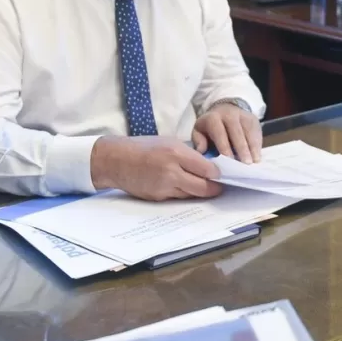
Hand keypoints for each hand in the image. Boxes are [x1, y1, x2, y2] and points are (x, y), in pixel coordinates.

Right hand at [91, 136, 222, 200]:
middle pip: (203, 187)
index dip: (218, 174)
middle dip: (215, 188)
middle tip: (221, 187)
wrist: (116, 160)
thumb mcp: (170, 142)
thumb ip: (189, 155)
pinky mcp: (158, 197)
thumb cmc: (145, 147)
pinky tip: (187, 188)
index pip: (207, 169)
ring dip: (200, 192)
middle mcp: (171, 172)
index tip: (224, 174)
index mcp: (176, 154)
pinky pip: (178, 197)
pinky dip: (185, 193)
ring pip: (192, 195)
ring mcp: (164, 187)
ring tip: (207, 187)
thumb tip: (209, 167)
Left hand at [192, 102, 261, 162]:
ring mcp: (243, 115)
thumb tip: (202, 152)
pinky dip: (258, 145)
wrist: (224, 109)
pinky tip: (258, 156)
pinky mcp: (253, 118)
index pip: (220, 133)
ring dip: (252, 147)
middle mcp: (229, 114)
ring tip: (254, 161)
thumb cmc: (210, 127)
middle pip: (237, 132)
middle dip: (242, 149)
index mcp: (213, 118)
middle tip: (246, 164)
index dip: (225, 147)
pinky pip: (257, 132)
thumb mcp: (199, 131)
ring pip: (249, 132)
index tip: (230, 161)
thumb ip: (199, 142)